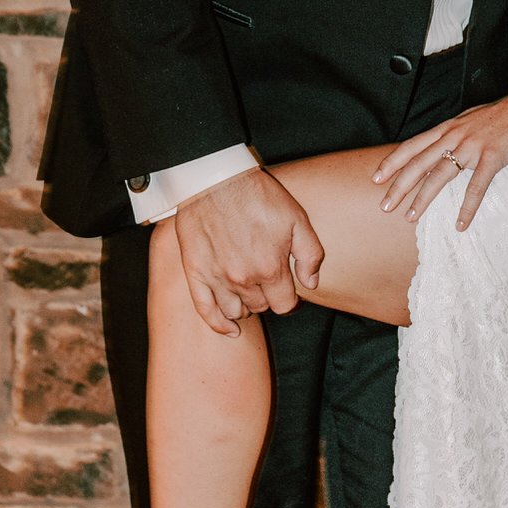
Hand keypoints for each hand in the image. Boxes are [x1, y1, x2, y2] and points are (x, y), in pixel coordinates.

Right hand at [174, 166, 323, 335]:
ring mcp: (218, 279)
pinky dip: (219, 324)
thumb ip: (309, 254)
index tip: (289, 290)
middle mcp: (244, 280)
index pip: (285, 305)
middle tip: (267, 281)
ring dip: (246, 305)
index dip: (289, 299)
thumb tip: (311, 283)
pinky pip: (206, 310)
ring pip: (237, 310)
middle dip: (268, 297)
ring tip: (249, 290)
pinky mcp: (196, 273)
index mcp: (271, 269)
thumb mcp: (296, 219)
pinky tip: (230, 328)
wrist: (215, 179)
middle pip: (261, 307)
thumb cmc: (258, 196)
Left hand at [374, 95, 507, 230]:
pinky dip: (467, 207)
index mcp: (449, 128)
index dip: (392, 162)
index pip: (412, 146)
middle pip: (419, 163)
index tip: (375, 178)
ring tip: (411, 217)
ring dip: (423, 198)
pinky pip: (476, 186)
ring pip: (440, 175)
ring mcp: (473, 146)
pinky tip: (460, 224)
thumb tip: (442, 148)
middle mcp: (455, 136)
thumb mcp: (472, 121)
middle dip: (399, 186)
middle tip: (384, 206)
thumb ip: (456, 135)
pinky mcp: (493, 156)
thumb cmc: (506, 116)